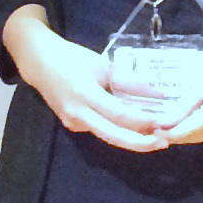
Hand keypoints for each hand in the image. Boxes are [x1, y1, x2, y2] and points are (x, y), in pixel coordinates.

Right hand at [2, 9, 172, 152]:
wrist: (39, 63)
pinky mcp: (72, 125)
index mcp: (85, 94)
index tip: (162, 123)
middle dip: (139, 143)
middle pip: (112, 135)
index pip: (118, 113)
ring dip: (131, 139)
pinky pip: (99, 130)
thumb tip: (157, 94)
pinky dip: (118, 131)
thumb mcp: (103, 65)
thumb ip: (128, 81)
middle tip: (163, 143)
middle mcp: (78, 114)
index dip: (140, 120)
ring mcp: (73, 123)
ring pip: (106, 135)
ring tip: (156, 138)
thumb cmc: (73, 59)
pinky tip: (135, 130)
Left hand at [160, 35, 202, 146]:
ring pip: (201, 137)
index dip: (163, 132)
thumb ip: (184, 106)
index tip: (148, 125)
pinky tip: (197, 113)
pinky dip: (202, 126)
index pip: (181, 134)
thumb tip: (161, 123)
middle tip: (157, 118)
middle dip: (174, 131)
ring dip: (188, 129)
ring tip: (176, 113)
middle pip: (191, 138)